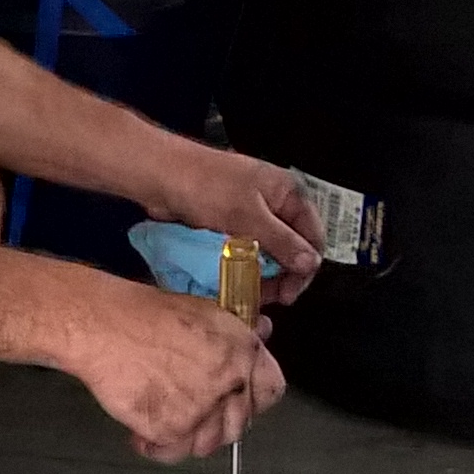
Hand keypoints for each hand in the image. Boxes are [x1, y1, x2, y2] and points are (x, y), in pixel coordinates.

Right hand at [59, 275, 283, 463]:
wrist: (106, 327)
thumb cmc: (146, 316)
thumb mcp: (205, 312)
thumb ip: (236, 334)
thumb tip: (262, 332)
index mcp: (243, 352)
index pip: (272, 392)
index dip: (252, 400)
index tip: (236, 402)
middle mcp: (229, 383)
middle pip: (237, 425)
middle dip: (214, 423)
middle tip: (188, 410)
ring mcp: (202, 409)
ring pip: (206, 444)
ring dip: (186, 437)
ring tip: (163, 419)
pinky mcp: (171, 429)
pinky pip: (171, 452)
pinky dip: (155, 446)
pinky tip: (142, 431)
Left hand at [131, 137, 323, 305]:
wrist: (161, 176)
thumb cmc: (207, 186)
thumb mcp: (249, 216)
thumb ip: (282, 241)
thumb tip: (309, 264)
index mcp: (287, 193)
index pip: (312, 235)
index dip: (305, 266)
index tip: (290, 293)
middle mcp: (273, 204)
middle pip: (290, 247)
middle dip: (282, 275)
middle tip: (270, 297)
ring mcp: (249, 215)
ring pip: (265, 253)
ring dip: (262, 275)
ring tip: (251, 293)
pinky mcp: (228, 226)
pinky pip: (243, 252)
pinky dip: (242, 268)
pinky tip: (236, 282)